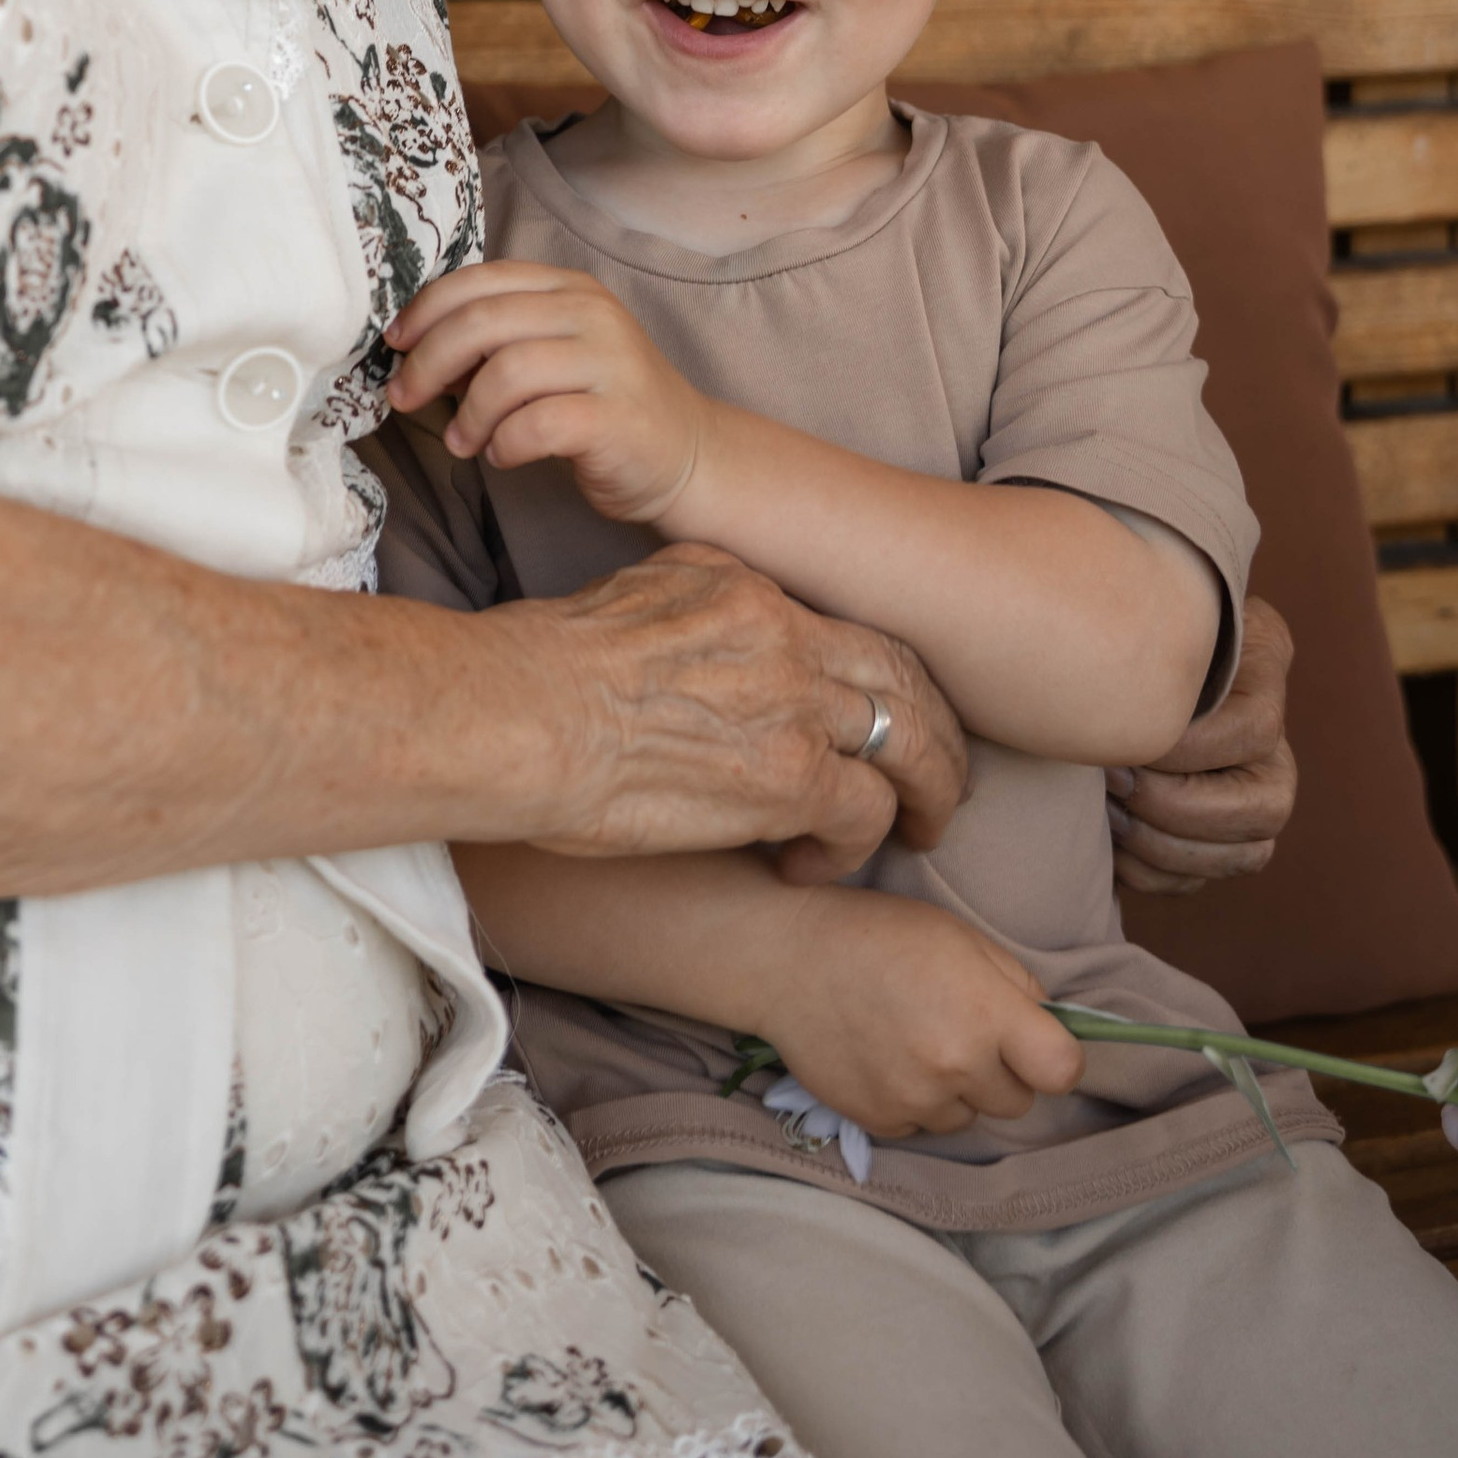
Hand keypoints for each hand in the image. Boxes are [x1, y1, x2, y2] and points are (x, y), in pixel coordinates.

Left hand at [387, 259, 706, 524]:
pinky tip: (502, 454)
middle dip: (428, 363)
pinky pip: (536, 424)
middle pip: (483, 322)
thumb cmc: (601, 405)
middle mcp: (592, 314)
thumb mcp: (548, 355)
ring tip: (463, 442)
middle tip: (406, 399)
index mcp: (568, 288)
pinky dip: (504, 443)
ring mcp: (610, 362)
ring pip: (506, 373)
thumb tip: (413, 352)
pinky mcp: (617, 417)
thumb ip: (493, 342)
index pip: (480, 280)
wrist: (687, 453)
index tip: (395, 344)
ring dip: (467, 414)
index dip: (425, 310)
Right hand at [518, 542, 969, 869]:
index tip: (880, 717)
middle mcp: (783, 632)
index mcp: (742, 589)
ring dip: (926, 792)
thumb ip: (679, 610)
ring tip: (920, 831)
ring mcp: (792, 702)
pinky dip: (853, 845)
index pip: (846, 631)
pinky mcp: (789, 775)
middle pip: (903, 676)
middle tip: (939, 779)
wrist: (518, 713)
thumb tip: (687, 636)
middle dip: (935, 732)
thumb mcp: (623, 600)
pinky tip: (809, 868)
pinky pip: (865, 813)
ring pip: (910, 742)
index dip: (879, 679)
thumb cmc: (537, 671)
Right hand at [750, 894, 1083, 1139]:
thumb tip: (1044, 1025)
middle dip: (999, 1073)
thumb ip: (1015, 982)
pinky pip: (921, 1127)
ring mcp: (916, 1100)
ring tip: (914, 1043)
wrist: (788, 957)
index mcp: (988, 1014)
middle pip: (1016, 1102)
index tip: (1034, 1046)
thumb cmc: (879, 934)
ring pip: (966, 1118)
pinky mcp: (880, 1122)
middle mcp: (957, 1066)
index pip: (1062, 1071)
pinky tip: (885, 1059)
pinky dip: (912, 1102)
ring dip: (954, 1091)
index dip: (1053, 1059)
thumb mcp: (958, 936)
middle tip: (960, 1033)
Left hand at [1106, 595, 1296, 893]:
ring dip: (1165, 848)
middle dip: (1177, 808)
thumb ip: (1137, 615)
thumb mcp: (1129, 592)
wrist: (1090, 640)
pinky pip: (1207, 880)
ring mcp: (1257, 790)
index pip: (1253, 728)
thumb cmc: (1105, 608)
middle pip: (1268, 806)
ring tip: (1105, 814)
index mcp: (1263, 658)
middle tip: (1109, 783)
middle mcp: (1275, 733)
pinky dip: (1153, 875)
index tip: (1118, 744)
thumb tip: (1110, 667)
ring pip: (1249, 854)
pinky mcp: (1223, 836)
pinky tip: (1109, 844)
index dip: (1184, 750)